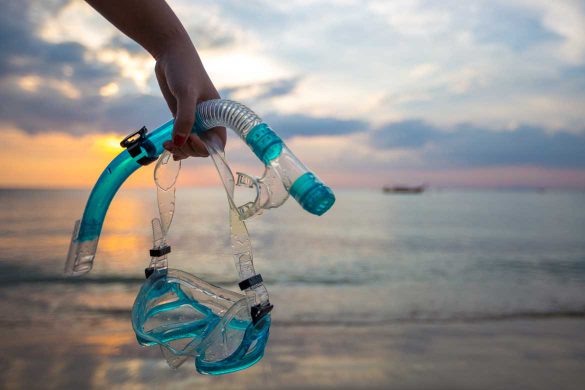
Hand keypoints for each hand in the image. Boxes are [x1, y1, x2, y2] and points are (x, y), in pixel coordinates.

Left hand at [155, 41, 225, 159]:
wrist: (170, 53)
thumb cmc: (184, 69)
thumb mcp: (186, 93)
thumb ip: (185, 118)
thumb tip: (179, 142)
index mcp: (217, 116)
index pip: (217, 143)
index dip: (206, 147)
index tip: (192, 138)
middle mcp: (207, 120)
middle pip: (202, 148)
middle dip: (189, 149)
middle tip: (173, 143)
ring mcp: (193, 120)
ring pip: (190, 145)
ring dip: (180, 150)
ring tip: (166, 144)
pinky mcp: (180, 116)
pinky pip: (180, 137)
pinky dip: (175, 145)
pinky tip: (167, 146)